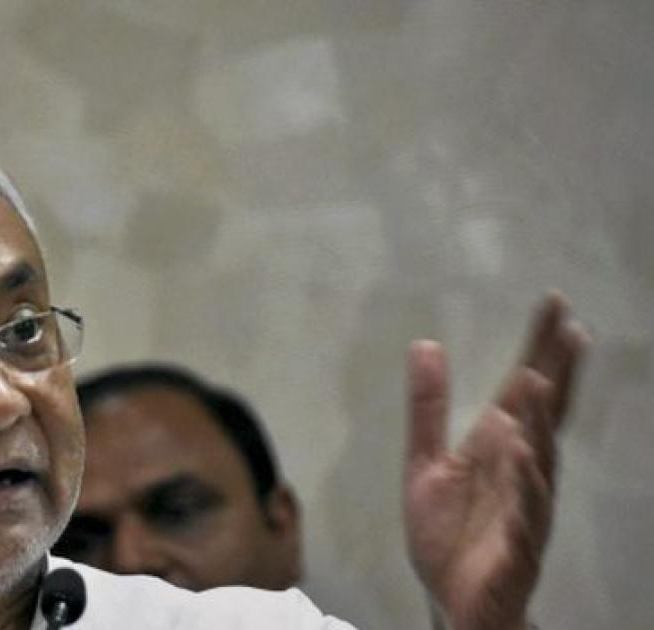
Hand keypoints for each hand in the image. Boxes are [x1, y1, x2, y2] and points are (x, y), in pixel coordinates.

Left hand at [404, 293, 588, 629]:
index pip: (526, 391)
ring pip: (539, 466)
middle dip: (556, 375)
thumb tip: (424, 343)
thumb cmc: (449, 534)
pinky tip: (523, 461)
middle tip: (569, 329)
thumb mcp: (427, 463)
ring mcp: (524, 513)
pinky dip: (525, 492)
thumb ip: (428, 408)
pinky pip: (525, 521)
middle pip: (544, 419)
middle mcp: (522, 474)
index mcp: (500, 450)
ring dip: (540, 427)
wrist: (450, 601)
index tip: (555, 302)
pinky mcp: (516, 552)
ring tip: (537, 385)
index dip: (540, 348)